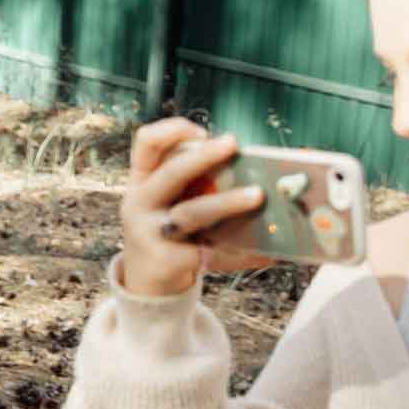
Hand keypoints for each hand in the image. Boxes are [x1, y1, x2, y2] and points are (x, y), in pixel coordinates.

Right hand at [118, 117, 269, 296]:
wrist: (147, 277)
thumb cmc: (170, 229)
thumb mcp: (170, 201)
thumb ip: (196, 184)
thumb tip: (257, 172)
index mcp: (142, 179)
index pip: (146, 143)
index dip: (172, 131)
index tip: (203, 132)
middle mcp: (140, 202)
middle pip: (171, 173)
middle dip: (203, 156)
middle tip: (233, 145)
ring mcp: (150, 232)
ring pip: (192, 213)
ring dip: (227, 202)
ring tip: (258, 195)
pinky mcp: (167, 260)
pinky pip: (210, 252)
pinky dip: (242, 253)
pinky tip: (268, 253)